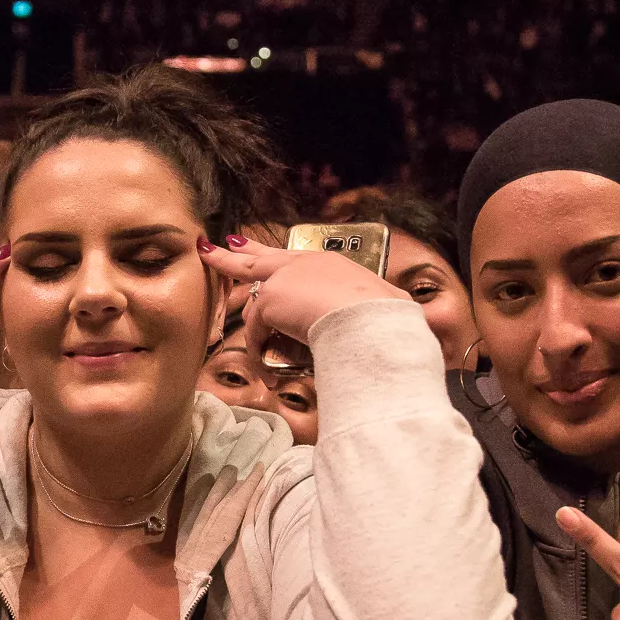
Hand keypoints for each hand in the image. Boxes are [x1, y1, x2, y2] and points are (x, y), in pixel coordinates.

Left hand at [198, 234, 405, 361]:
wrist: (371, 318)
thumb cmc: (385, 315)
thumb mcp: (384, 306)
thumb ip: (380, 310)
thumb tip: (409, 316)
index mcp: (329, 265)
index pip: (295, 259)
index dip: (276, 258)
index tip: (261, 251)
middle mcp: (305, 265)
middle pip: (261, 258)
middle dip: (236, 254)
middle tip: (216, 247)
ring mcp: (285, 279)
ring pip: (249, 288)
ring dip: (230, 293)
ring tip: (210, 275)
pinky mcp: (272, 299)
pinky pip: (256, 330)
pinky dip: (259, 352)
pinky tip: (266, 372)